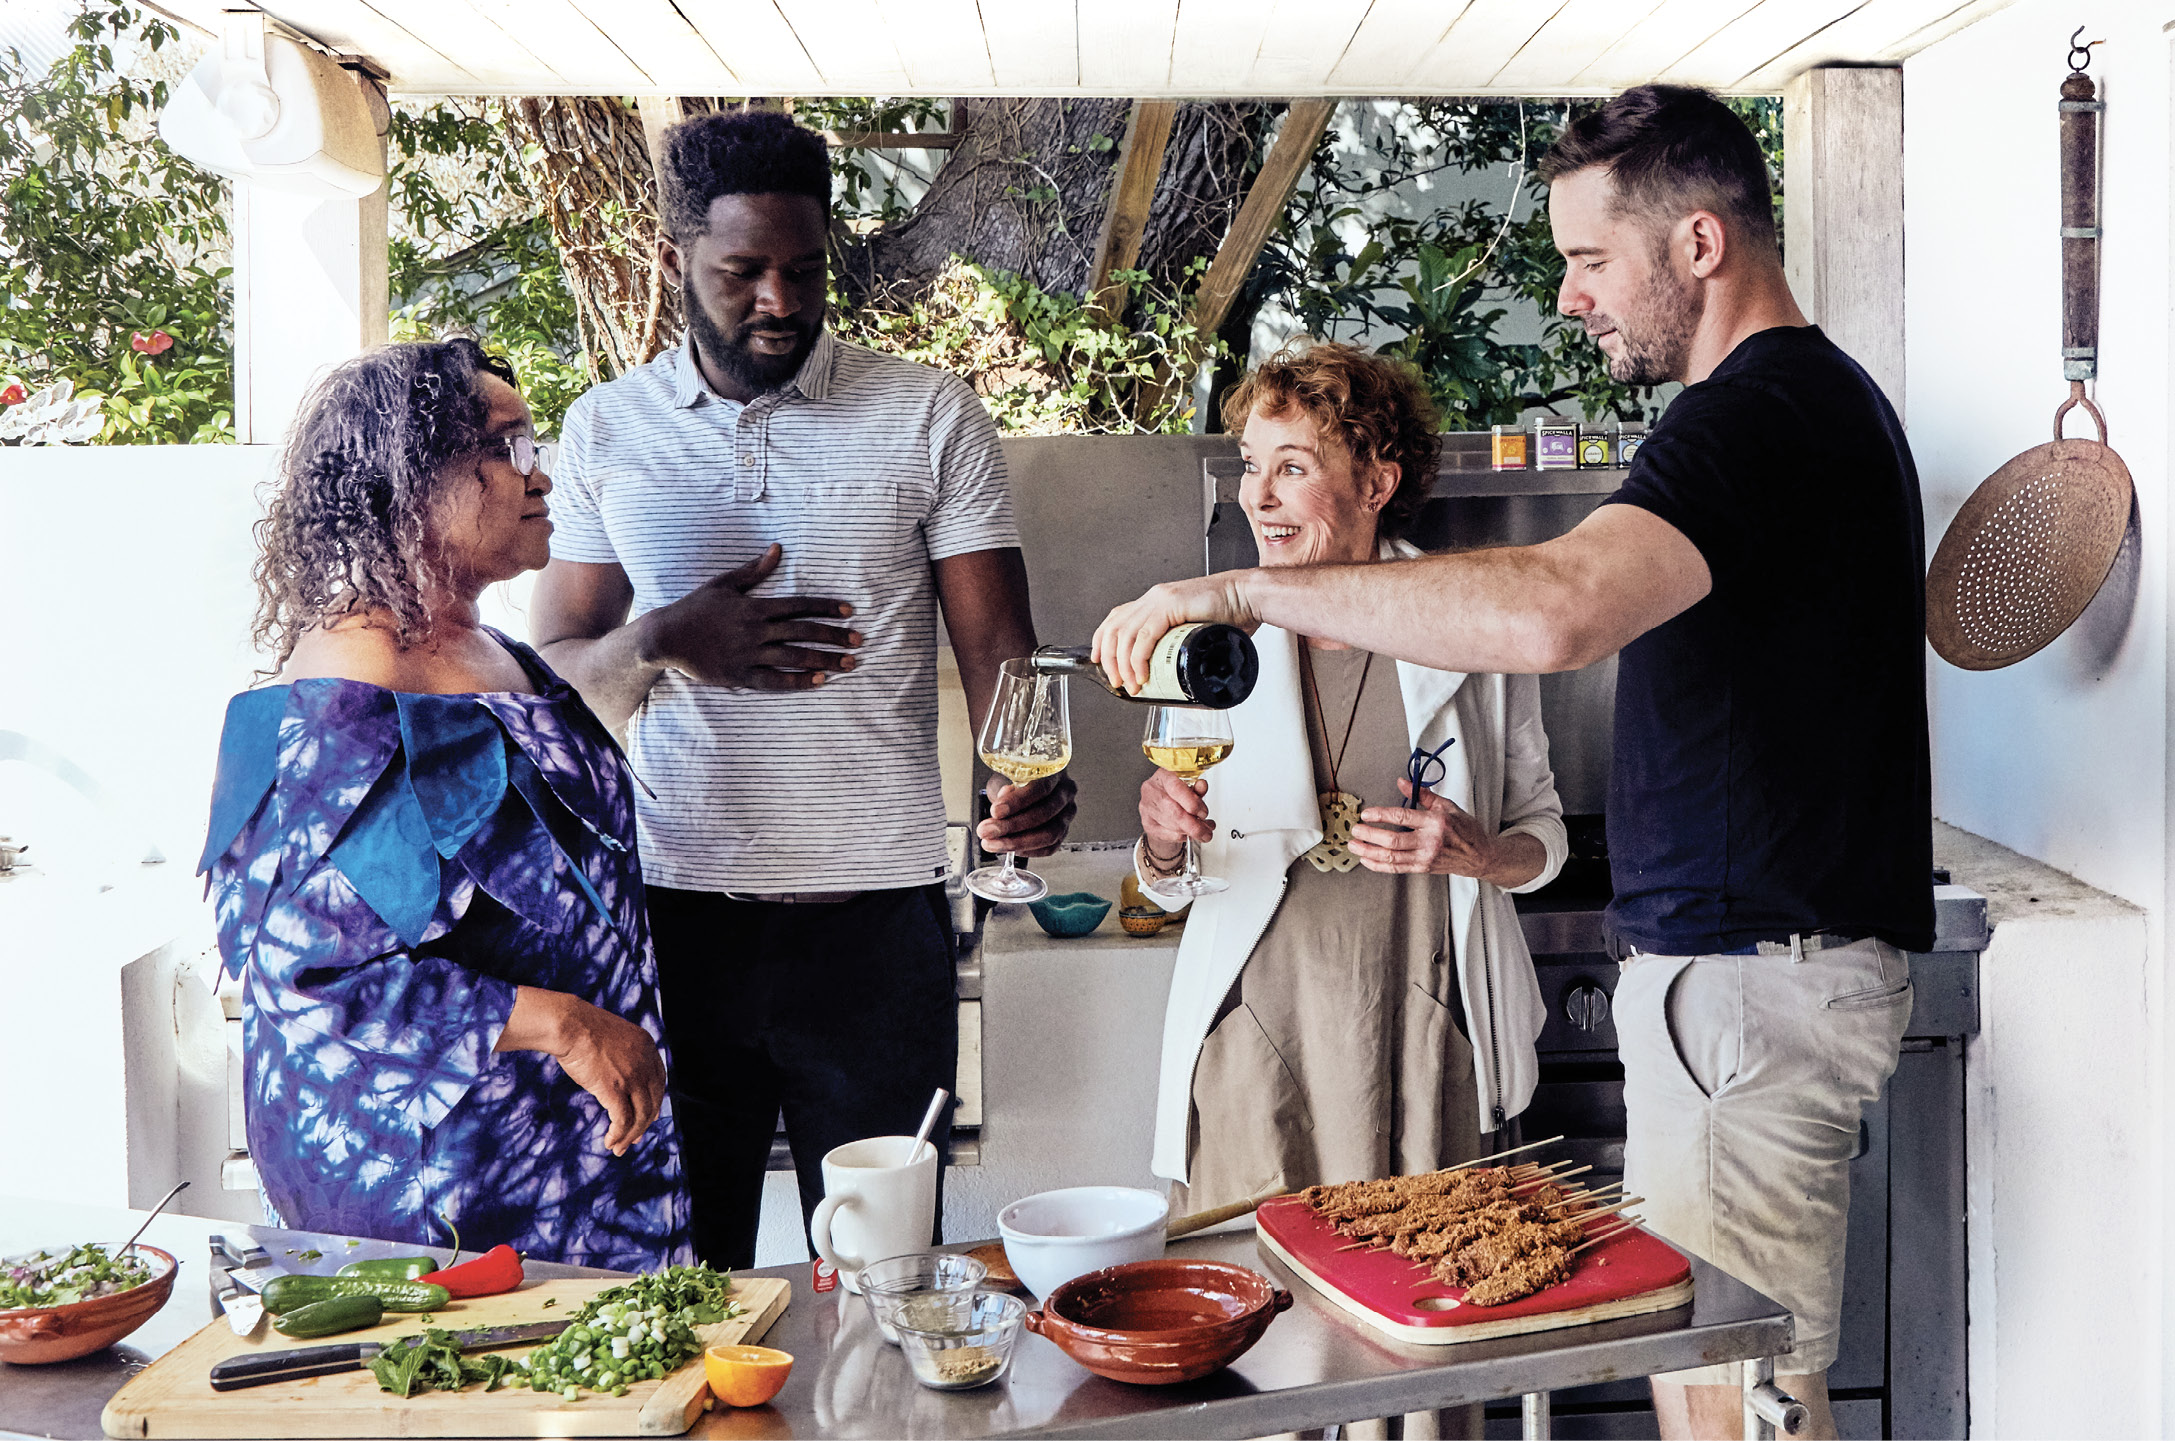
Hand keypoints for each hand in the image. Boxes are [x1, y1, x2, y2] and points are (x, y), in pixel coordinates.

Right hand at [546, 994, 667, 1155]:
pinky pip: (623, 1120)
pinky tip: (610, 1142)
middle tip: (634, 1139)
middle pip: (653, 1101)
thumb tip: (622, 1081)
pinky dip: (619, 1134)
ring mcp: (632, 1076)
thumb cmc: (583, 1029)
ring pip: (640, 1115)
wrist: (569, 1024)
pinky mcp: (615, 1088)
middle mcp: (645, 1062)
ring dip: (630, 1136)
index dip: (654, 1102)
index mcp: (647, 1046)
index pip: (659, 1081)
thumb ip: (625, 1056)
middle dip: (644, 1124)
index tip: (647, 1117)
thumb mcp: (615, 1038)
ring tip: (619, 1148)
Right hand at [643, 543, 861, 690]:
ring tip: (849, 664)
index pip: (798, 605)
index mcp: (754, 606)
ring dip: (824, 660)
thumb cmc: (695, 608)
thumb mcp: (724, 584)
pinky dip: (797, 681)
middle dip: (834, 636)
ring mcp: (747, 654)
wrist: (666, 637)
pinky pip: (774, 681)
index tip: (850, 612)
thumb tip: (778, 549)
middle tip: (859, 641)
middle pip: (802, 632)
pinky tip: (820, 681)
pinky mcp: (739, 676)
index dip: (826, 608)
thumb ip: (754, 570)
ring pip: (794, 657)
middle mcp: (754, 630)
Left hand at [979, 772, 1077, 857]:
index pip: (1040, 789)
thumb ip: (1007, 787)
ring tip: (993, 843)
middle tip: (988, 830)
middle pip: (1044, 814)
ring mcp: (1067, 815)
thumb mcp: (1010, 774)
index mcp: (1055, 773)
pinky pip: (1050, 847)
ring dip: (1017, 842)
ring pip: (1049, 834)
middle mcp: (1065, 794)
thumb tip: (1001, 805)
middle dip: (1011, 826)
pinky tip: (1011, 849)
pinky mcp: (1063, 832)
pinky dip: (1029, 851)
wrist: (1029, 786)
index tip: (995, 811)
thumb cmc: (1020, 778)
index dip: (1017, 802)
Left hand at [1091, 573, 1258, 696]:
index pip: (1116, 618)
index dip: (1102, 640)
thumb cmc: (1231, 616)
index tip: (1099, 660)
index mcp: (1156, 602)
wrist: (1250, 597)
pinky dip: (1138, 657)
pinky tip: (1141, 673)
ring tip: (1130, 684)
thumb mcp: (1197, 631)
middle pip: (1114, 628)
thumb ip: (1184, 645)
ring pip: (1125, 634)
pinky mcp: (1171, 605)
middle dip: (1109, 659)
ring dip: (1123, 664)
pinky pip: (1145, 635)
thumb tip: (1179, 675)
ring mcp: (1160, 600)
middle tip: (1117, 682)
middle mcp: (1153, 598)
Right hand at [1139, 768, 1211, 849]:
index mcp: (1163, 776)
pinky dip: (1181, 836)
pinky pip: (1167, 834)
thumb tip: (1202, 786)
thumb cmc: (1176, 795)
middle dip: (1194, 824)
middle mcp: (1151, 790)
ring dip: (1190, 832)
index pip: (1176, 788)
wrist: (1161, 807)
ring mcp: (1147, 808)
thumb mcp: (1189, 789)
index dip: (1192, 803)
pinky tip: (1188, 833)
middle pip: (1174, 811)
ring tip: (1202, 832)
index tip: (1204, 813)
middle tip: (1206, 830)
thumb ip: (1197, 788)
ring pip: (1172, 825)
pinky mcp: (1147, 823)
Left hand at [1349, 779, 1498, 878]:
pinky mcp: (1422, 868)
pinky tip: (1366, 860)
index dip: (1381, 815)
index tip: (1367, 813)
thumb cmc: (1464, 829)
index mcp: (1435, 822)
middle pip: (1393, 840)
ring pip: (1391, 857)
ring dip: (1369, 852)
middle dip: (1370, 835)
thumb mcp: (1447, 805)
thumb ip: (1422, 794)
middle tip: (1355, 829)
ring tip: (1354, 845)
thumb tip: (1402, 782)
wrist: (1478, 855)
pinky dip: (1379, 866)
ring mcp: (1425, 857)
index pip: (1403, 817)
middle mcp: (1429, 841)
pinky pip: (1396, 869)